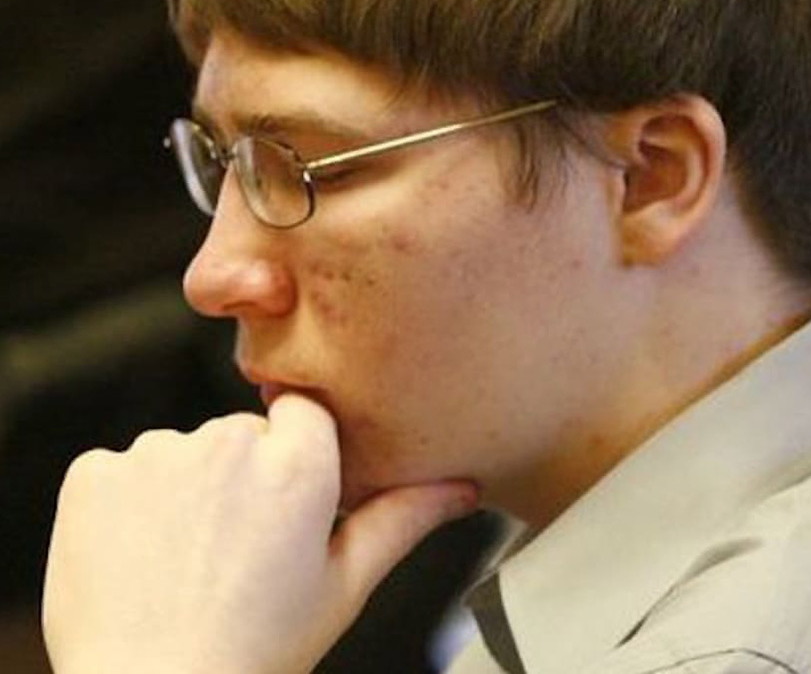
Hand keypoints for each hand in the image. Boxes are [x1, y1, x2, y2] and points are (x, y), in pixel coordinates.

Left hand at [42, 393, 477, 673]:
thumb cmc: (256, 651)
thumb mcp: (344, 586)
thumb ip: (403, 519)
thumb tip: (462, 487)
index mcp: (300, 464)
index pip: (304, 414)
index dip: (296, 460)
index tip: (287, 506)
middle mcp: (229, 441)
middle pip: (243, 432)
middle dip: (243, 474)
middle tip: (238, 548)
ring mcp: (156, 454)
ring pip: (184, 450)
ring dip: (186, 488)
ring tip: (187, 559)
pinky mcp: (94, 473)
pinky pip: (122, 468)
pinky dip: (129, 502)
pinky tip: (142, 554)